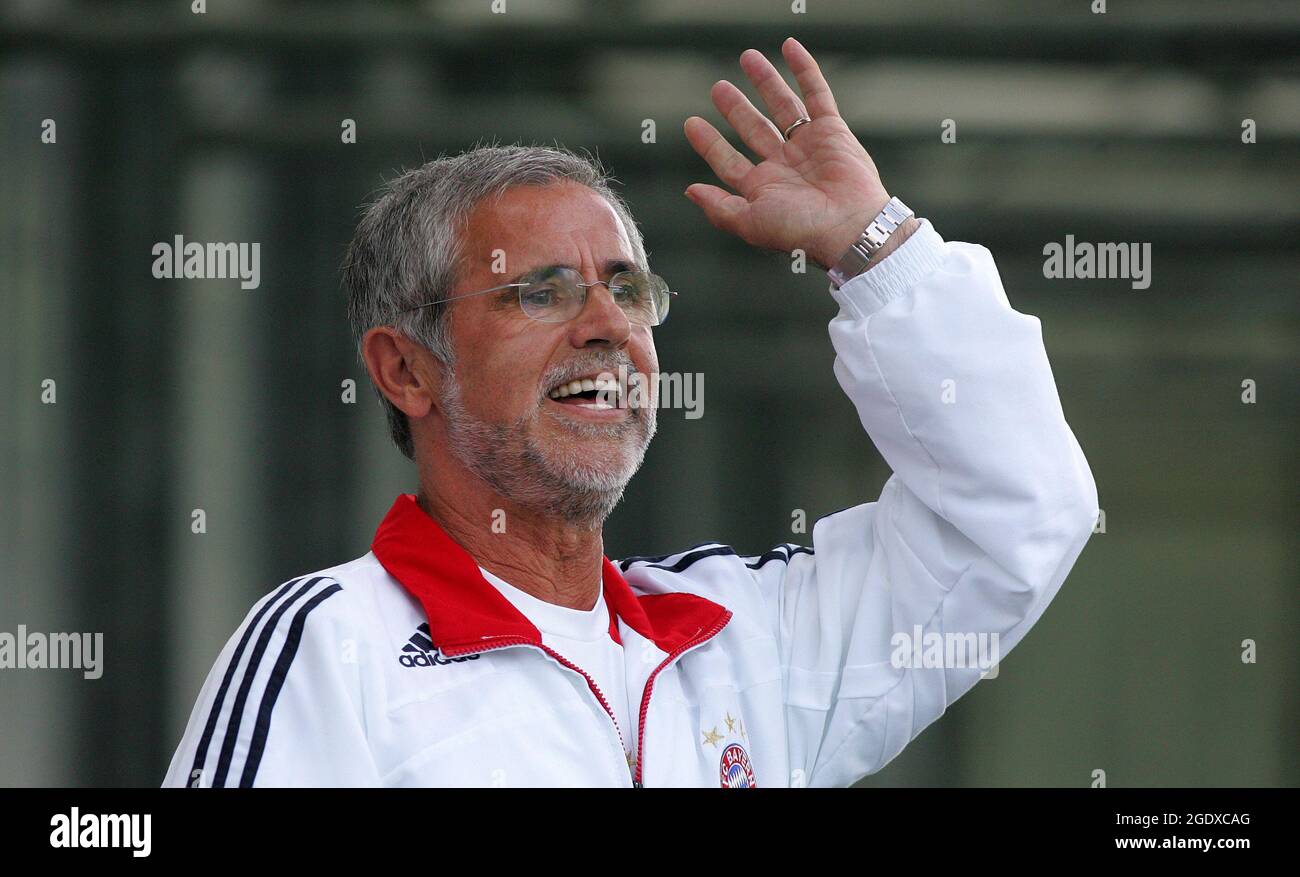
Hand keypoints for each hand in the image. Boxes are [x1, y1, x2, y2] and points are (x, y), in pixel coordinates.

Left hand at [684, 38, 914, 270]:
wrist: (849, 226)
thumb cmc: (801, 231)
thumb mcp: (750, 223)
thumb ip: (719, 207)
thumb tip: (690, 191)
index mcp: (763, 189)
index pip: (729, 162)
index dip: (710, 144)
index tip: (691, 124)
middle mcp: (784, 166)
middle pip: (754, 129)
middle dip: (736, 109)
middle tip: (718, 88)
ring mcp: (808, 146)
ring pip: (783, 107)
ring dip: (766, 82)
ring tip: (747, 58)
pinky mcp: (832, 131)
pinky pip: (817, 94)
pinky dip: (805, 70)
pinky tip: (790, 48)